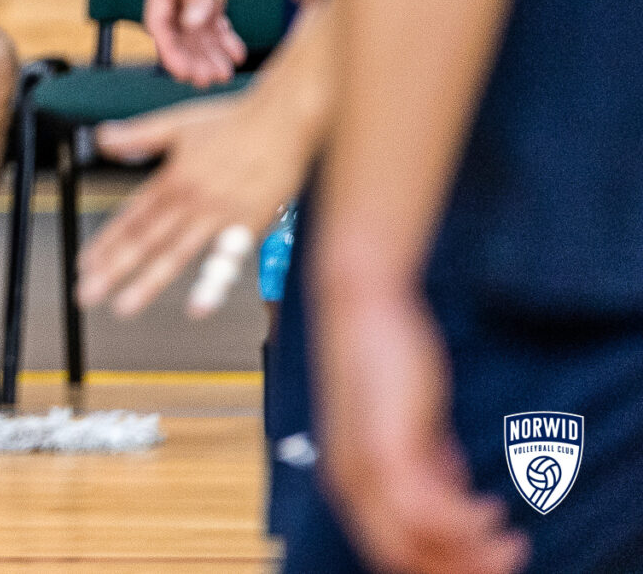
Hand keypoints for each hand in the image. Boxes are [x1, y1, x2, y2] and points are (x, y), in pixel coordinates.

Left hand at [80, 89, 311, 317]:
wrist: (284, 120)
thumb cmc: (234, 121)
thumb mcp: (176, 123)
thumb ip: (137, 136)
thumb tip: (102, 139)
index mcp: (172, 179)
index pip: (131, 218)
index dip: (106, 242)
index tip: (86, 264)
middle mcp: (191, 201)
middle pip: (145, 240)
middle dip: (114, 269)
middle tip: (89, 293)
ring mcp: (219, 216)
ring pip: (176, 254)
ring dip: (148, 282)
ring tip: (125, 306)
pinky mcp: (249, 227)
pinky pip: (226, 261)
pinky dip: (211, 285)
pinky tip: (197, 307)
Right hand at [142, 0, 262, 85]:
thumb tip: (190, 25)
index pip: (159, 22)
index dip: (169, 51)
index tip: (185, 75)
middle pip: (177, 30)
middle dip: (191, 57)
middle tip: (212, 80)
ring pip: (195, 28)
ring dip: (207, 51)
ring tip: (226, 72)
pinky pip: (212, 16)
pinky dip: (222, 35)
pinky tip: (236, 49)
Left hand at [317, 283, 524, 573]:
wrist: (367, 308)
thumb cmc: (386, 361)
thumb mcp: (409, 427)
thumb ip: (429, 463)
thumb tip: (454, 492)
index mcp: (349, 480)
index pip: (389, 549)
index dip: (439, 565)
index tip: (483, 561)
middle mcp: (348, 482)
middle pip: (401, 558)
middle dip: (460, 568)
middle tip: (508, 561)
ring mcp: (364, 468)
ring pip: (416, 544)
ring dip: (472, 551)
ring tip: (509, 541)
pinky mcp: (387, 448)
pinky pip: (426, 511)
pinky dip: (464, 521)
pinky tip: (491, 509)